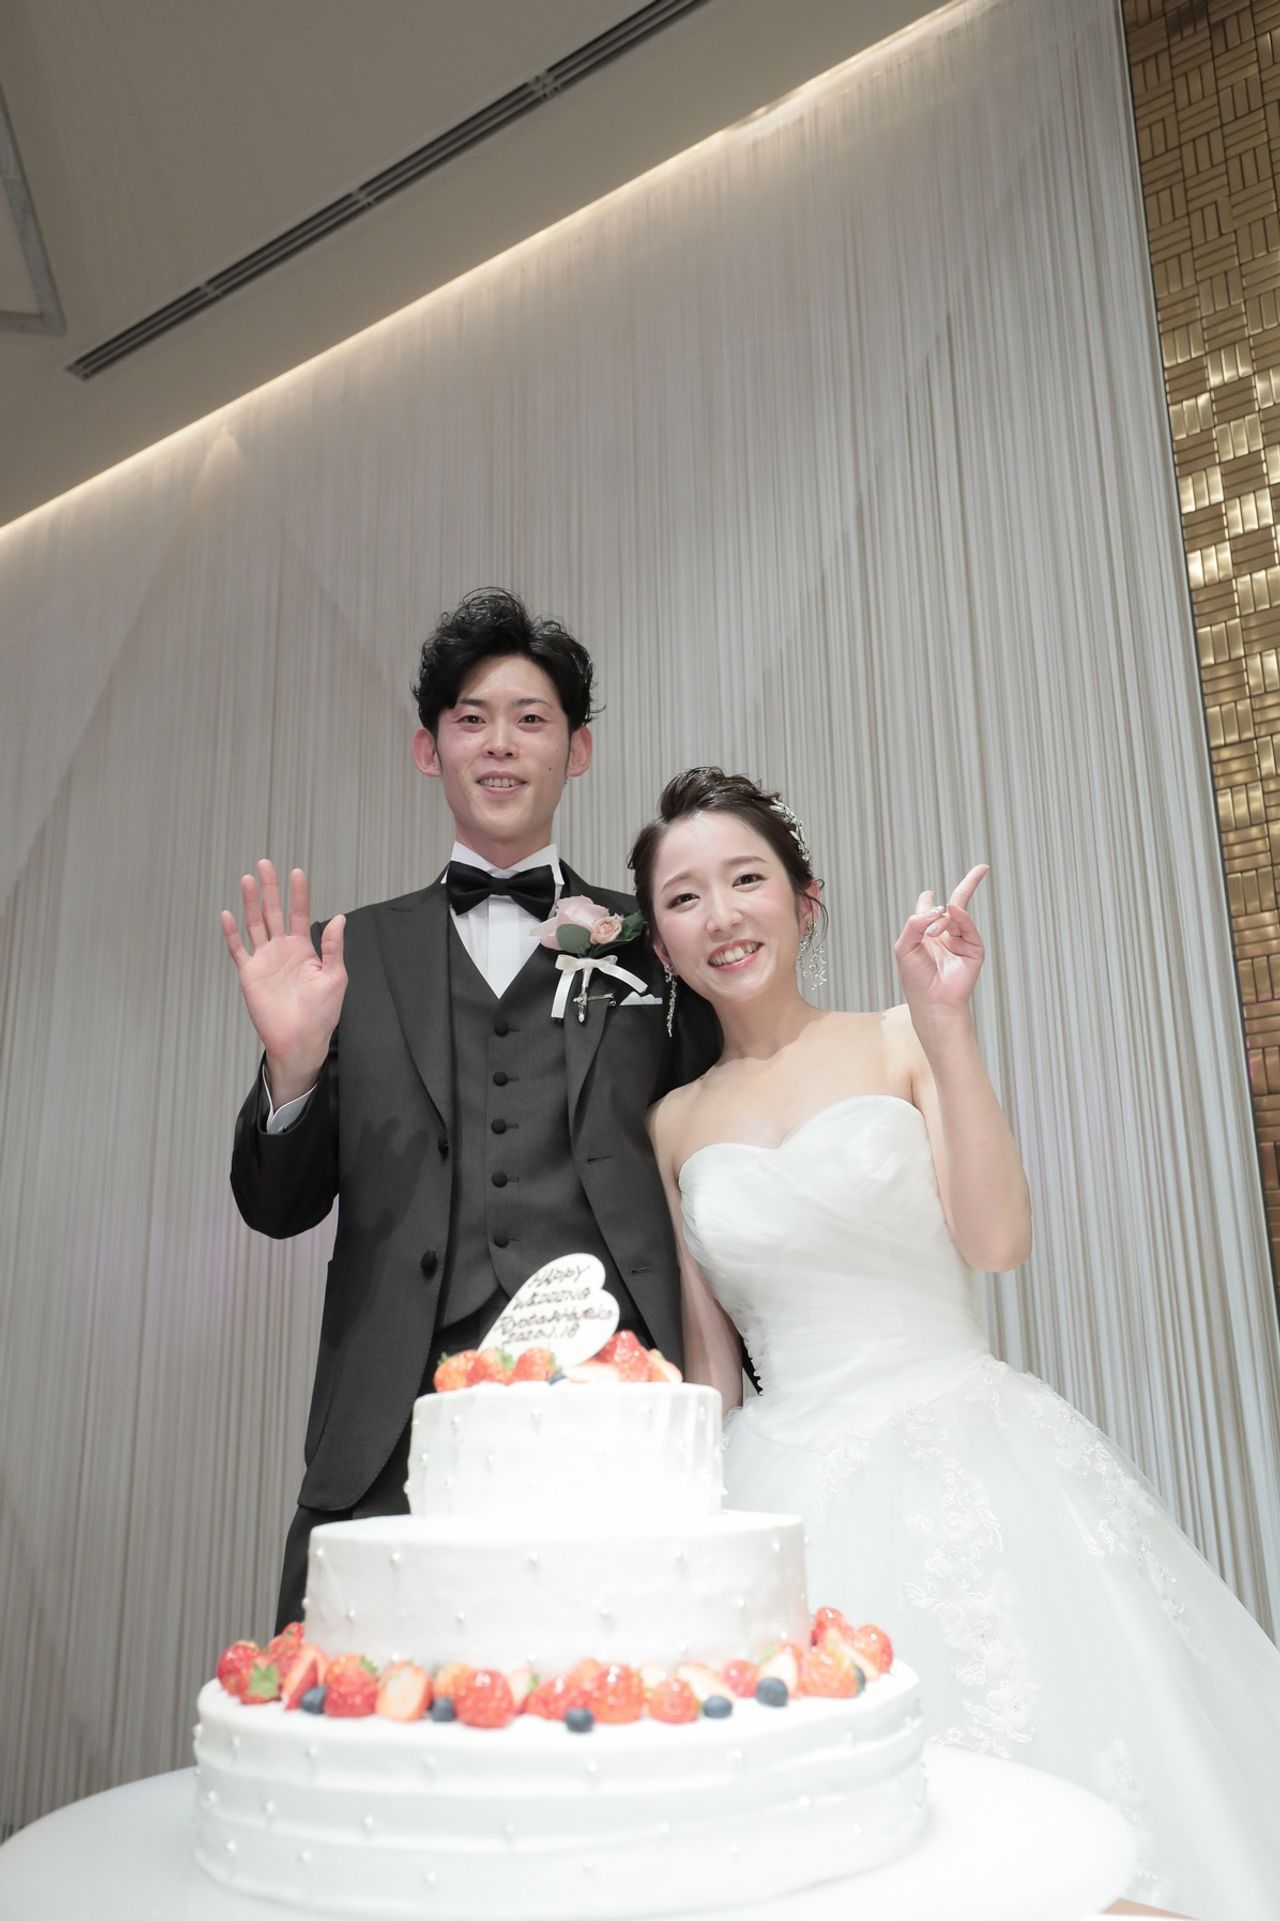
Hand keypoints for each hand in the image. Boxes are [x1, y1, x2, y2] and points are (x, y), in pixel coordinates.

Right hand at [220, 861, 345, 1101]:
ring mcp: (264, 960)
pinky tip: (228, 914)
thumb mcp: (335, 976)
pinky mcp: (249, 974)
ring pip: (255, 924)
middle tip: (265, 864)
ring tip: (247, 879)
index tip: (297, 872)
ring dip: (250, 902)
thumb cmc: (321, 1013)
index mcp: (304, 949)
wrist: (300, 1039)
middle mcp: (282, 950)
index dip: (298, 894)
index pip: (299, 914)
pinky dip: (231, 933)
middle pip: (274, 912)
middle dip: (270, 889)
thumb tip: (339, 918)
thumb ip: (333, 946)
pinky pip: (238, 949)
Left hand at [893, 865, 988, 1028]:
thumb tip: (935, 906)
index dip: (928, 901)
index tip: (928, 893)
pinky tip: (951, 914)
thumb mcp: (904, 946)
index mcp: (925, 933)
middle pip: (956, 903)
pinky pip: (967, 925)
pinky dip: (959, 918)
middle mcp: (945, 934)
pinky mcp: (974, 948)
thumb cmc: (915, 978)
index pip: (929, 910)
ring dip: (941, 920)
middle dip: (969, 884)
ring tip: (932, 934)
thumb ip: (915, 922)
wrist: (932, 1001)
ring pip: (955, 914)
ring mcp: (961, 940)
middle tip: (982, 868)